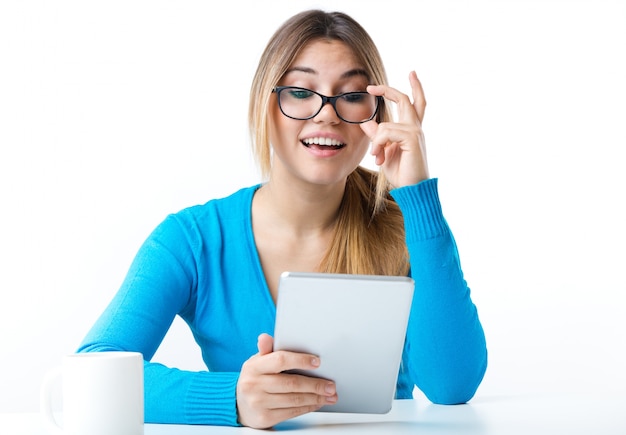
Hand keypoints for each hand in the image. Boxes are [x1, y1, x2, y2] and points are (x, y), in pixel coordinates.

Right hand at [236, 333, 337, 428]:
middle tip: (330, 385)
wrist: (238, 404)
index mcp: (254, 367)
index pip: (280, 360)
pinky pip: (291, 412)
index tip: (317, 362)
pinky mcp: (264, 418)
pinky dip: (308, 407)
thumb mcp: (257, 361)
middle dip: (315, 384)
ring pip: (294, 400)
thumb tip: (265, 337)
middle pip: (291, 383)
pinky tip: (316, 403)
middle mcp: (254, 385)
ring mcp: (259, 402)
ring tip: (329, 395)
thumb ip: (266, 350)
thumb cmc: (254, 378)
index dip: (300, 360)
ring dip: (316, 398)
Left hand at [360, 71, 428, 187]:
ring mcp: (415, 131)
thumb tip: (366, 122)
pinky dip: (378, 144)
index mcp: (410, 130)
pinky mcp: (412, 138)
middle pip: (405, 99)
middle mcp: (415, 127)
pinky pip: (385, 132)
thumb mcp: (384, 152)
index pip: (411, 104)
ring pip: (385, 124)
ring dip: (375, 142)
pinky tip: (379, 157)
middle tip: (371, 87)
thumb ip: (377, 136)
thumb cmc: (402, 174)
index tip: (382, 86)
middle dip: (388, 90)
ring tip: (376, 158)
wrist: (413, 189)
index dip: (401, 91)